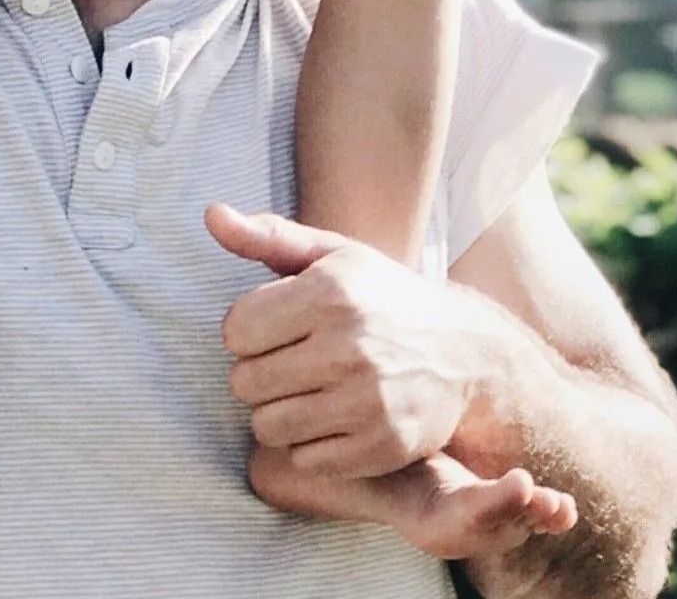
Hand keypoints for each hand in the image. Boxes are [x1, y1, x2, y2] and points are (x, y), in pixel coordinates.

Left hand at [208, 203, 485, 477]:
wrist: (465, 352)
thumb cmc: (383, 296)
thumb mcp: (332, 253)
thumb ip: (267, 236)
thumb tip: (211, 216)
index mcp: (330, 293)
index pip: (235, 330)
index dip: (245, 330)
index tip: (272, 327)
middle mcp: (349, 348)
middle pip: (245, 382)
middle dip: (256, 372)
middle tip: (287, 362)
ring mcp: (368, 402)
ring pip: (268, 426)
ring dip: (276, 412)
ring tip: (303, 391)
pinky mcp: (383, 446)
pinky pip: (305, 460)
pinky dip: (309, 445)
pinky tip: (330, 418)